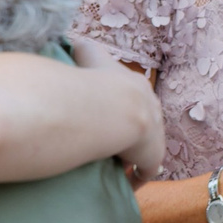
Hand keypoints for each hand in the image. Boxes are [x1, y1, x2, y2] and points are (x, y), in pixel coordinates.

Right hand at [70, 36, 165, 178]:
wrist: (115, 109)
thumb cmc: (96, 79)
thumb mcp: (87, 55)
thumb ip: (79, 46)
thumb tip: (67, 39)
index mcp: (134, 85)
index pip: (131, 93)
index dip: (119, 104)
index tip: (106, 114)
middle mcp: (149, 106)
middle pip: (142, 119)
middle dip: (129, 130)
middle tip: (106, 143)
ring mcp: (155, 132)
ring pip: (144, 145)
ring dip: (131, 154)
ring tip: (111, 165)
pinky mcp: (153, 156)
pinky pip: (145, 170)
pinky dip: (135, 177)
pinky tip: (122, 183)